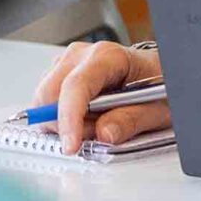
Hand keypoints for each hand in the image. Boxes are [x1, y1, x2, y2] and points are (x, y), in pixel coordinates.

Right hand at [32, 41, 168, 154]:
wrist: (155, 73)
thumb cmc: (157, 84)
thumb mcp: (155, 107)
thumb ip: (131, 120)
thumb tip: (104, 134)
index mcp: (108, 56)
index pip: (77, 86)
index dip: (70, 118)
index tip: (71, 145)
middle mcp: (82, 55)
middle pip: (49, 94)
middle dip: (66, 124)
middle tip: (96, 134)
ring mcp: (67, 64)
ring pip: (43, 101)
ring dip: (64, 122)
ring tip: (96, 122)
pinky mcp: (59, 76)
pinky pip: (46, 104)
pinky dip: (61, 118)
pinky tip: (86, 117)